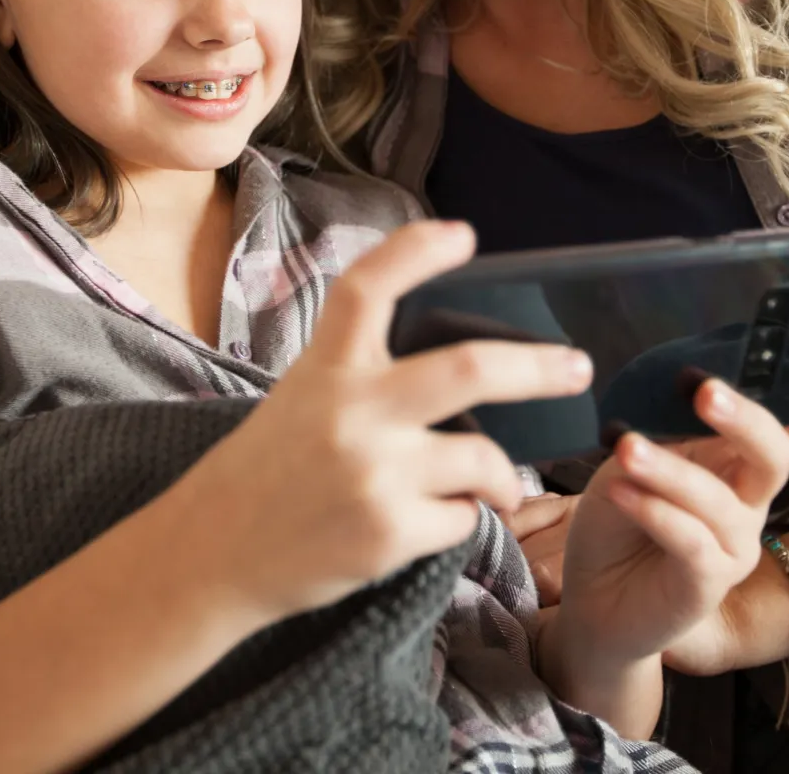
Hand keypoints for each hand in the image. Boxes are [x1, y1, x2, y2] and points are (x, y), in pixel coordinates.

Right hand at [168, 220, 595, 624]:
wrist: (213, 553)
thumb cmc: (267, 471)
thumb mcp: (302, 398)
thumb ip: (364, 376)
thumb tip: (462, 372)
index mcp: (325, 368)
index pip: (368, 288)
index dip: (416, 252)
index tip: (464, 235)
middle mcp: (352, 411)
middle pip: (469, 369)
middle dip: (538, 367)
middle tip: (576, 367)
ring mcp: (373, 473)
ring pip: (483, 458)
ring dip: (503, 475)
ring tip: (501, 484)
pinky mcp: (388, 532)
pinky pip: (462, 518)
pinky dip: (459, 518)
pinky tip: (425, 522)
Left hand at [549, 341, 788, 677]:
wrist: (593, 601)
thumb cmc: (619, 522)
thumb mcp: (635, 461)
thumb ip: (665, 431)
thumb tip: (681, 388)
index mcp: (736, 465)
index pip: (787, 422)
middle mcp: (749, 504)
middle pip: (772, 456)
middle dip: (745, 419)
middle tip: (704, 390)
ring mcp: (734, 547)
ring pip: (718, 500)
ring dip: (670, 469)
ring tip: (625, 448)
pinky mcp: (707, 584)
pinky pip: (691, 542)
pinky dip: (656, 512)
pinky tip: (622, 494)